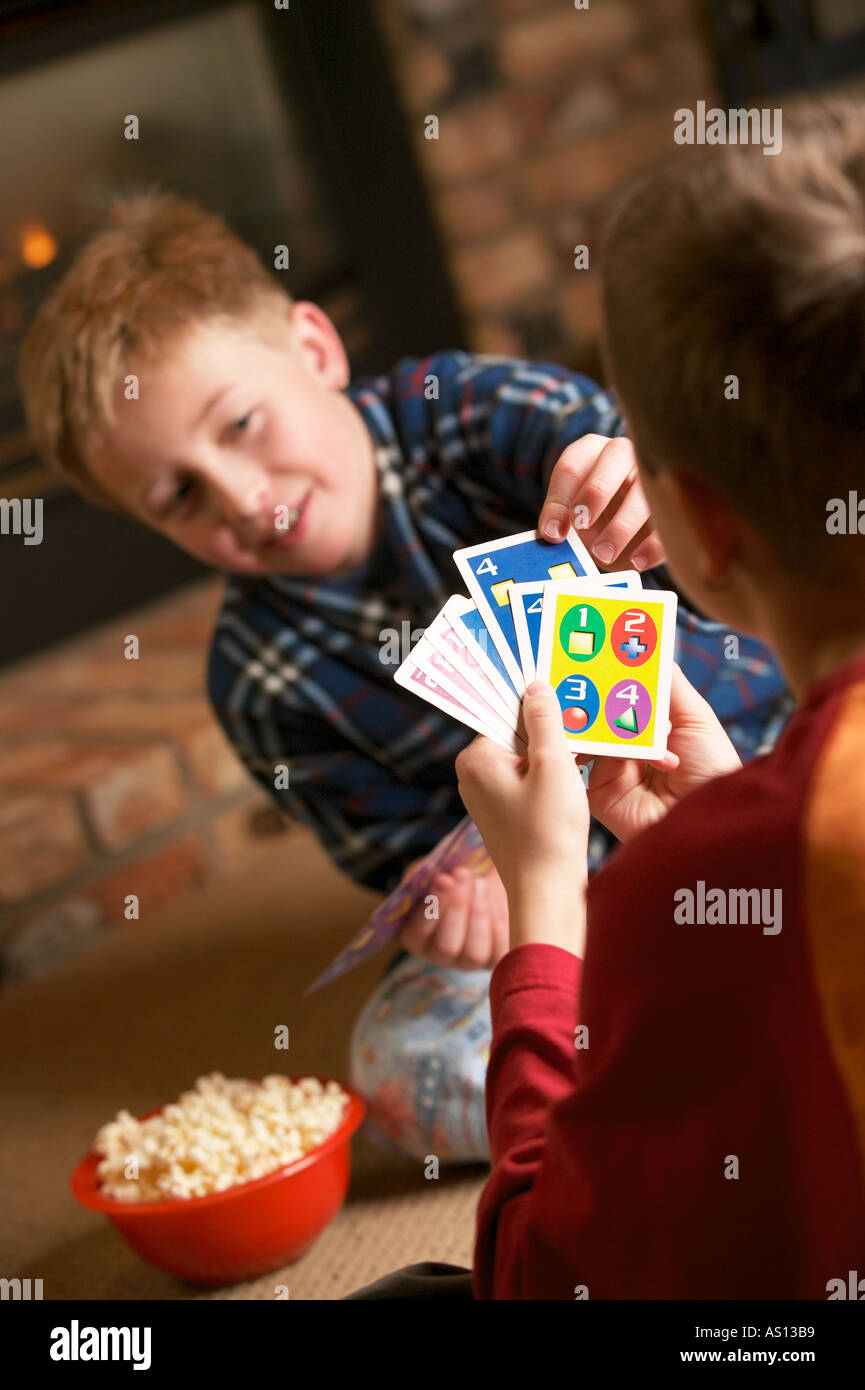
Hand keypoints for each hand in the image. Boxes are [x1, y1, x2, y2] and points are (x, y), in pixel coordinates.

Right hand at [398, 863, 509, 968]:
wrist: (482, 881)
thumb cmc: (450, 877)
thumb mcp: (431, 870)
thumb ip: (428, 873)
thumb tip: (445, 881)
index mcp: (415, 937)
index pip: (418, 932)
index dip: (432, 907)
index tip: (444, 879)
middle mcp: (439, 956)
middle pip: (446, 948)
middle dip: (457, 909)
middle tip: (464, 875)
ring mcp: (468, 962)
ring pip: (474, 954)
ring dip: (479, 914)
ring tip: (480, 884)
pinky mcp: (495, 959)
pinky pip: (500, 954)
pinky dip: (500, 926)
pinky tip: (497, 902)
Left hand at [455, 682, 588, 957]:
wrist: (547, 892)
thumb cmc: (548, 831)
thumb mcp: (553, 765)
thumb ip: (545, 721)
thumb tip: (537, 686)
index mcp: (476, 758)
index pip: (507, 712)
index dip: (540, 706)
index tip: (568, 698)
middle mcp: (474, 774)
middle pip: (517, 734)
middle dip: (550, 731)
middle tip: (583, 725)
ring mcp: (489, 795)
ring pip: (526, 758)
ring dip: (555, 754)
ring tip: (584, 753)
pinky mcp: (506, 812)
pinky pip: (529, 780)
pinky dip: (552, 776)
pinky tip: (577, 777)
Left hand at [539, 434, 665, 572]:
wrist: (626, 530)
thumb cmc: (592, 518)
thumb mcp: (572, 517)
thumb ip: (561, 522)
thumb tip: (554, 534)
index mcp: (591, 453)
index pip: (572, 466)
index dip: (560, 500)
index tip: (553, 533)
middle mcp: (625, 455)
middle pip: (616, 456)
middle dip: (596, 491)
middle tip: (582, 526)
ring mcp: (652, 476)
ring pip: (644, 488)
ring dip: (623, 524)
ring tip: (604, 554)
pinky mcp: (673, 506)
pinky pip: (669, 519)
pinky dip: (652, 543)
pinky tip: (636, 562)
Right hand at [585, 664, 741, 842]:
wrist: (709, 821)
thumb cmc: (713, 770)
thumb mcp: (696, 718)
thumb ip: (668, 685)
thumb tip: (644, 651)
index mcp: (652, 728)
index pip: (622, 694)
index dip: (608, 674)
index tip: (589, 649)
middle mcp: (629, 746)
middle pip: (598, 712)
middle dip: (586, 691)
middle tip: (568, 666)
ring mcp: (610, 768)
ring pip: (586, 733)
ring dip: (580, 715)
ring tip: (572, 694)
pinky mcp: (597, 791)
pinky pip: (579, 763)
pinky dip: (576, 744)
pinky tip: (576, 728)